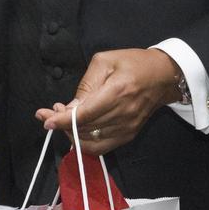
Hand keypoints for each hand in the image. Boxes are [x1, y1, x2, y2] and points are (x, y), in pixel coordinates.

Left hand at [35, 48, 180, 154]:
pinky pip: (101, 147)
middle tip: (50, 112)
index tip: (45, 119)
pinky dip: (84, 142)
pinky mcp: (128, 135)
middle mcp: (123, 114)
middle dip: (61, 124)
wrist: (163, 75)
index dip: (61, 120)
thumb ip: (86, 85)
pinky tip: (77, 128)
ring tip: (64, 117)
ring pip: (91, 142)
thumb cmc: (133, 63)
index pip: (84, 114)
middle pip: (85, 129)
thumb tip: (70, 107)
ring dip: (71, 133)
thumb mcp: (105, 61)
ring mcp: (127, 128)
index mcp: (117, 92)